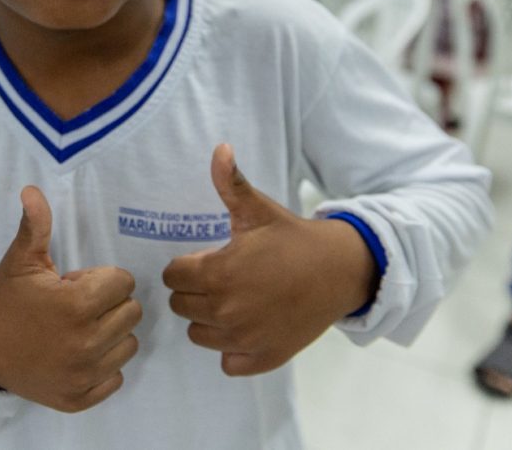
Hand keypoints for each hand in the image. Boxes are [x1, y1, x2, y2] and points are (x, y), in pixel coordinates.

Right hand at [0, 187, 142, 412]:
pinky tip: (75, 354)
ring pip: (129, 344)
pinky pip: (116, 377)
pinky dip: (102, 366)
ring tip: (76, 329)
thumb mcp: (20, 259)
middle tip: (74, 306)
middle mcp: (85, 344)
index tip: (73, 284)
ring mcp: (82, 376)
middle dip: (107, 304)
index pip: (124, 282)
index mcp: (76, 306)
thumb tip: (32, 190)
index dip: (100, 278)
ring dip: (109, 334)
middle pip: (131, 312)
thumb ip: (36, 224)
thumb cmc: (5, 298)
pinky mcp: (78, 399)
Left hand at [162, 145, 377, 376]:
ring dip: (209, 319)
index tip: (207, 259)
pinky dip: (232, 349)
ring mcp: (244, 338)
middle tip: (220, 279)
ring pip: (199, 334)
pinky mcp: (263, 358)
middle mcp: (226, 310)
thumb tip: (220, 148)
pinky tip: (246, 327)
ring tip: (232, 300)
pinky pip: (227, 362)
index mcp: (219, 273)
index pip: (172, 277)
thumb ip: (232, 183)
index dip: (186, 266)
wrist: (339, 271)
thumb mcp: (259, 210)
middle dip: (194, 291)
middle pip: (181, 306)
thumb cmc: (293, 238)